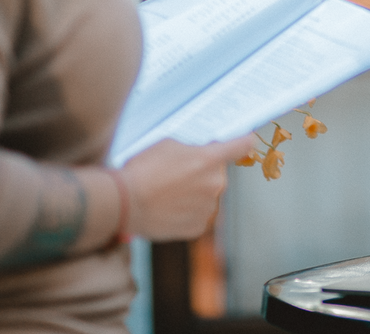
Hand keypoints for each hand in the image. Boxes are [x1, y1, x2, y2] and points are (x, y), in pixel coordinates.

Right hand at [119, 136, 252, 241]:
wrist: (124, 203)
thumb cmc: (142, 170)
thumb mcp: (167, 145)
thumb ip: (191, 148)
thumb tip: (199, 152)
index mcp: (210, 159)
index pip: (242, 145)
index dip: (243, 142)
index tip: (245, 142)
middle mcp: (215, 183)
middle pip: (217, 174)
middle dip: (202, 173)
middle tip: (177, 175)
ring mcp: (208, 208)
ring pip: (206, 196)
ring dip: (193, 194)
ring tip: (166, 194)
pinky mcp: (197, 227)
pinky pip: (196, 215)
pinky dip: (185, 213)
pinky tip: (167, 209)